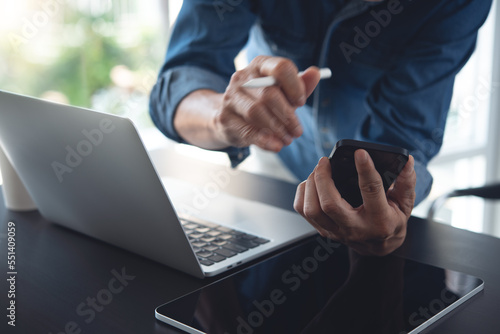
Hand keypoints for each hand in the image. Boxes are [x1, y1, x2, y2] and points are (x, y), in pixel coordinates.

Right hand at [213, 56, 320, 151]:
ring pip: (256, 112)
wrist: (228, 116)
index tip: (301, 103)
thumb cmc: (260, 102)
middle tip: (297, 131)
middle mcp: (243, 77)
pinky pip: (246, 129)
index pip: (280, 68)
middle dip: (287, 115)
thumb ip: (299, 85)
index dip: (295, 87)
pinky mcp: (224, 117)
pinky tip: (275, 145)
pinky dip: (263, 139)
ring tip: (287, 139)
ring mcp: (230, 97)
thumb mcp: (282, 93)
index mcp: (260, 65)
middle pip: (269, 94)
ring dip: (276, 129)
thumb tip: (315, 74)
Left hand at [294, 150, 416, 255]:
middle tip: (325, 161)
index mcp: (379, 220)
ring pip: (312, 209)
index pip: (370, 192)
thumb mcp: (405, 204)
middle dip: (323, 178)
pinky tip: (311, 183)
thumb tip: (407, 161)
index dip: (365, 170)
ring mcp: (336, 232)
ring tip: (318, 171)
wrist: (379, 248)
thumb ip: (406, 183)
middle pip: (329, 204)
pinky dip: (303, 193)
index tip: (360, 153)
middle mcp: (355, 228)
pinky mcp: (324, 231)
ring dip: (311, 185)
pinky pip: (303, 211)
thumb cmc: (391, 222)